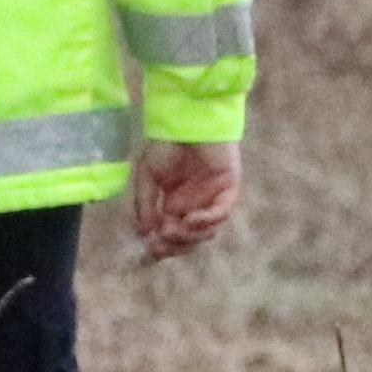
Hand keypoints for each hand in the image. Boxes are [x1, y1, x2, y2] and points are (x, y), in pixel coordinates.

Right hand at [129, 139, 241, 262]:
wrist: (184, 119)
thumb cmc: (164, 144)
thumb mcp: (146, 177)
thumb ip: (145, 205)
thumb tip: (142, 234)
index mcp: (175, 204)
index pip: (171, 234)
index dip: (162, 246)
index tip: (149, 252)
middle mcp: (194, 205)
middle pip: (189, 239)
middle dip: (174, 246)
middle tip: (159, 246)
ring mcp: (212, 198)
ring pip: (206, 231)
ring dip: (189, 236)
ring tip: (173, 231)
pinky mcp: (228, 188)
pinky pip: (221, 212)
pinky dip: (208, 220)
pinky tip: (191, 220)